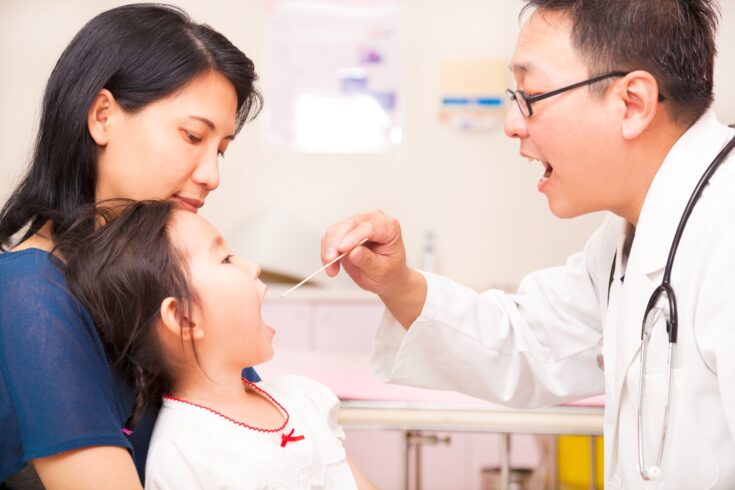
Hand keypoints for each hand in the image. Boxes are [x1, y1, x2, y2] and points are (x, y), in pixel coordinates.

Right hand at [321, 210, 426, 327]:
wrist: (386, 277)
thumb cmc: (389, 273)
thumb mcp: (381, 271)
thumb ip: (368, 260)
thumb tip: (353, 252)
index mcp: (390, 228)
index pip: (369, 227)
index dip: (353, 237)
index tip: (341, 249)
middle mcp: (374, 220)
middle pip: (350, 225)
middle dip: (336, 243)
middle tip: (330, 261)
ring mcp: (360, 223)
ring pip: (337, 229)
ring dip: (329, 248)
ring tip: (331, 268)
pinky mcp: (347, 230)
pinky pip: (331, 235)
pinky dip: (327, 250)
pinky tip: (330, 264)